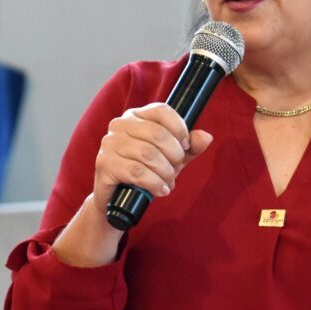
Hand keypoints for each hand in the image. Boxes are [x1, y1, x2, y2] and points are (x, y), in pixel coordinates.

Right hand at [92, 102, 212, 210]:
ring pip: (148, 154)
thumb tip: (206, 137)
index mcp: (136, 116)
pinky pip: (137, 172)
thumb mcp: (171, 158)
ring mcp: (110, 144)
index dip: (180, 129)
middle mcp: (120, 125)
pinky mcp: (104, 164)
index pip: (162, 111)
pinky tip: (160, 190)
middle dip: (174, 156)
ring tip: (167, 182)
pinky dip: (154, 183)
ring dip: (165, 172)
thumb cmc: (144, 172)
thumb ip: (190, 147)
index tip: (185, 146)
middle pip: (158, 134)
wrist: (118, 199)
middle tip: (176, 170)